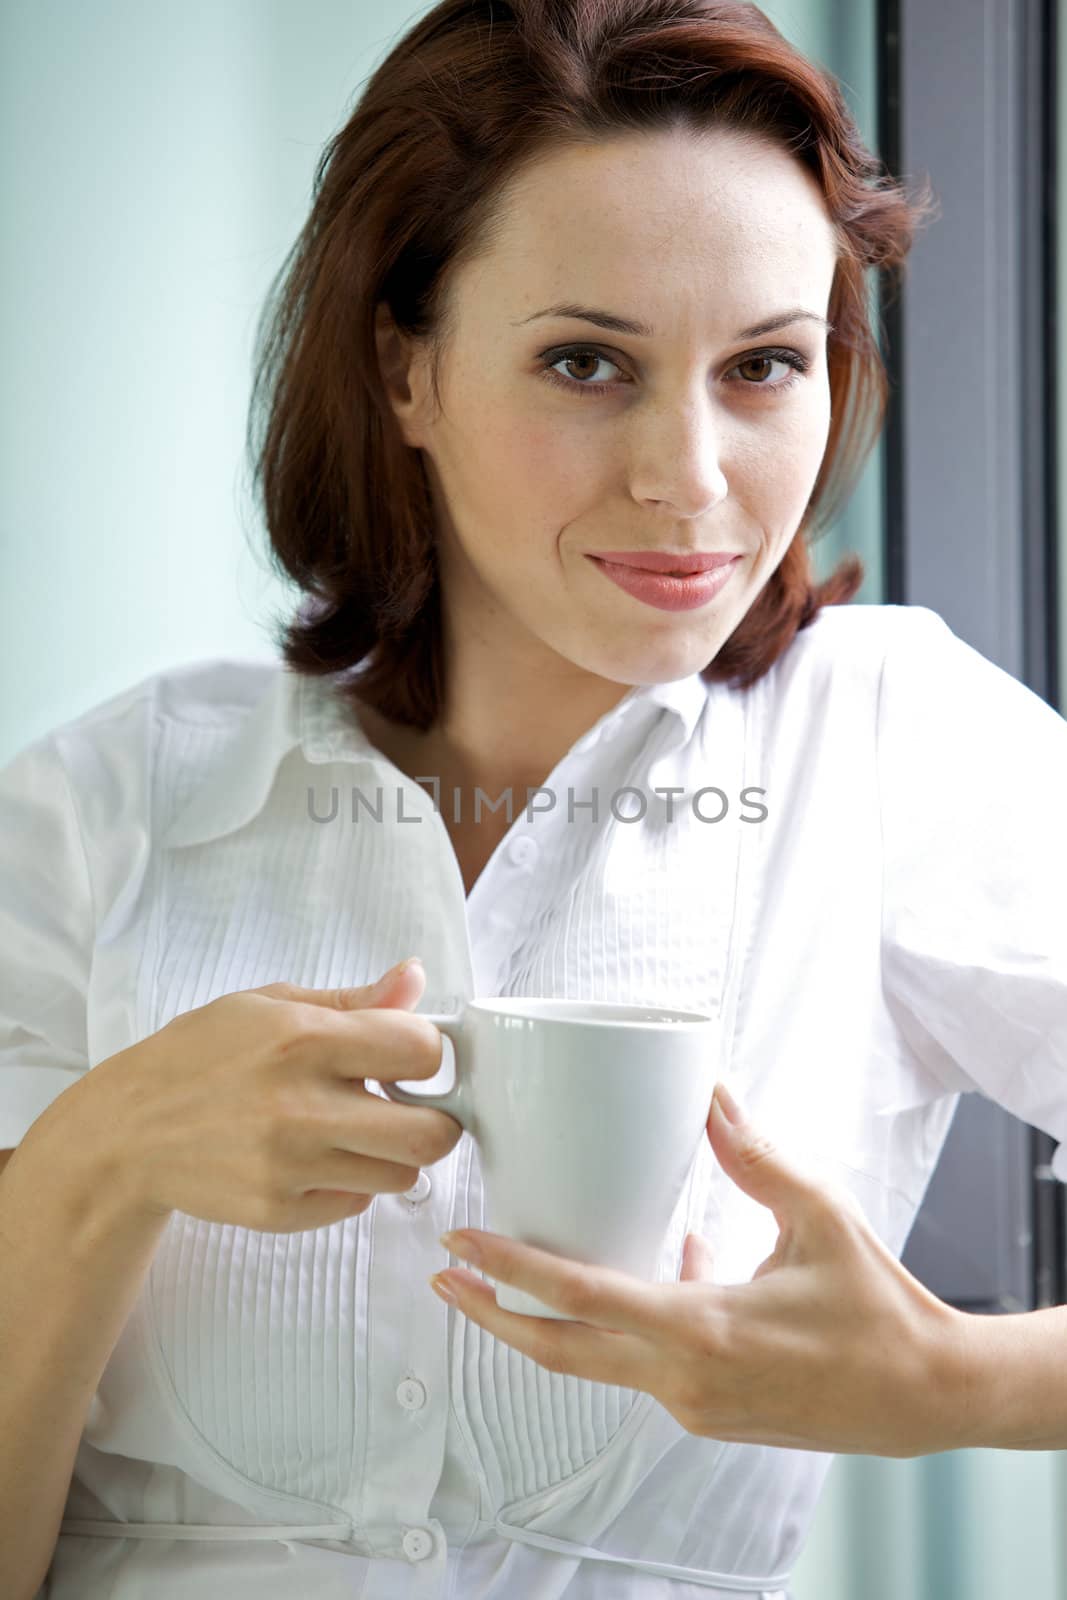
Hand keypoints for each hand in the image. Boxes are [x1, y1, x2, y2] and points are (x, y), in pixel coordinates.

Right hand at [74, 956, 462, 1233]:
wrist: (129, 1130)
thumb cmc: (201, 1056)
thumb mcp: (271, 1005)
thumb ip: (352, 1000)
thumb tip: (414, 981)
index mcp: (302, 1040)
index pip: (420, 1051)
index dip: (428, 1052)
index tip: (412, 1055)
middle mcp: (299, 1107)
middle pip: (428, 1135)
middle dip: (437, 1119)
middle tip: (417, 1107)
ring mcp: (289, 1168)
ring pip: (400, 1176)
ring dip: (394, 1154)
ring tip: (360, 1130)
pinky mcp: (278, 1212)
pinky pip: (356, 1203)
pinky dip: (353, 1182)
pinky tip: (321, 1156)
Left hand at [430, 1081, 970, 1458]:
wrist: (925, 1396)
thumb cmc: (878, 1308)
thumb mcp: (819, 1217)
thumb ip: (757, 1158)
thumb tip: (710, 1096)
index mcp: (703, 1330)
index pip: (579, 1299)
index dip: (510, 1272)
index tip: (460, 1247)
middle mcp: (683, 1379)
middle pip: (559, 1351)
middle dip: (492, 1314)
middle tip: (444, 1275)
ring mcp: (692, 1405)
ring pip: (592, 1363)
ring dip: (544, 1323)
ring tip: (507, 1276)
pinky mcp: (706, 1413)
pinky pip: (639, 1366)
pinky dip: (613, 1327)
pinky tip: (632, 1275)